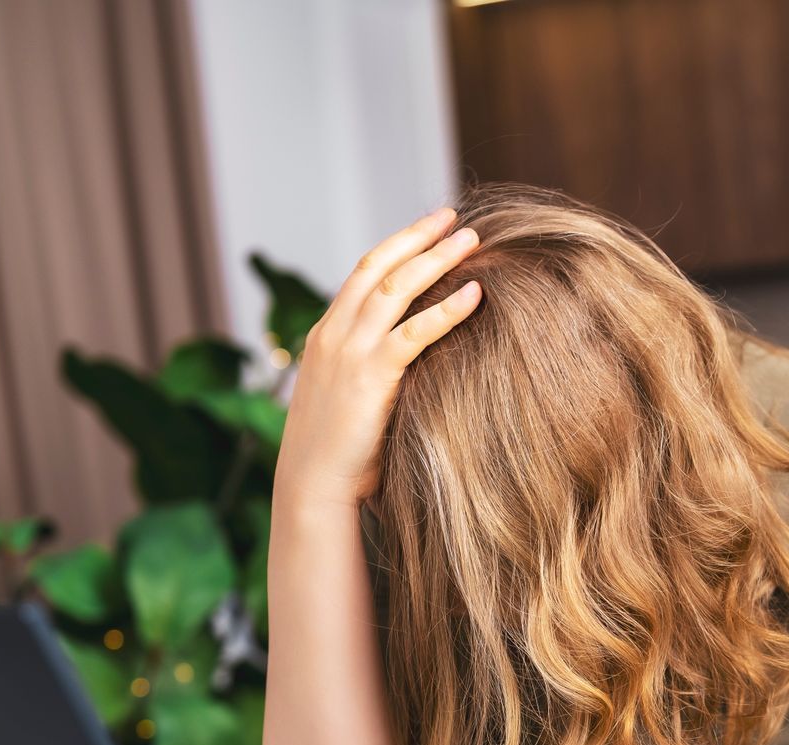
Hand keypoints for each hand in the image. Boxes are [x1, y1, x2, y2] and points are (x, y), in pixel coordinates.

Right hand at [275, 208, 482, 509]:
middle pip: (378, 266)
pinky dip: (447, 308)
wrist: (313, 486)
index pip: (362, 274)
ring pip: (396, 288)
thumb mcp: (349, 399)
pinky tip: (475, 292)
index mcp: (326, 335)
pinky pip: (414, 331)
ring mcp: (350, 352)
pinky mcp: (371, 376)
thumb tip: (413, 364)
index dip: (396, 246)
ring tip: (472, 239)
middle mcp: (334, 334)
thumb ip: (373, 371)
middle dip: (417, 236)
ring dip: (436, 258)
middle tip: (453, 215)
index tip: (426, 228)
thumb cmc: (339, 455)